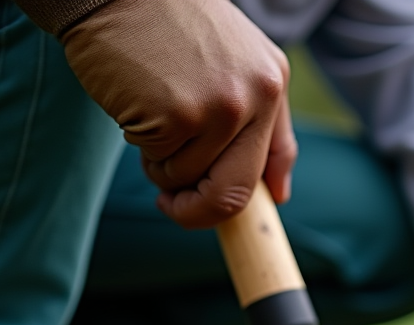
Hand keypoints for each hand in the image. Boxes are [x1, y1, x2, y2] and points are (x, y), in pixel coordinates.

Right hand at [61, 0, 295, 227]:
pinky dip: (140, 146)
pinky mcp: (178, 116)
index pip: (278, 158)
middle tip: (172, 206)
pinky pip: (158, 161)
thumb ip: (255, 119)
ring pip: (188, 178)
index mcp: (274, 82)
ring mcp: (219, 109)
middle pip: (236, 192)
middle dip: (199, 212)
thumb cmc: (166, 23)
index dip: (255, 196)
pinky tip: (136, 105)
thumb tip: (277, 193)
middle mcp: (256, 97)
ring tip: (149, 117)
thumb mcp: (232, 59)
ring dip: (160, 165)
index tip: (225, 210)